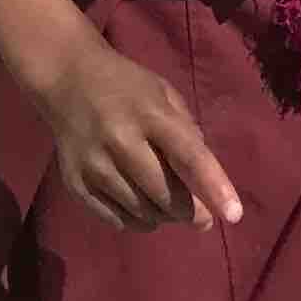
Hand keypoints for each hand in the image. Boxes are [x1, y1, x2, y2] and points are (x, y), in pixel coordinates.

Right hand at [32, 36, 241, 231]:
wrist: (67, 79)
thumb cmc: (126, 86)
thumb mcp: (163, 94)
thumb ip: (188, 134)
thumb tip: (207, 185)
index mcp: (149, 112)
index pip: (188, 155)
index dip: (214, 186)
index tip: (234, 214)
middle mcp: (119, 140)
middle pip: (165, 195)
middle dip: (191, 212)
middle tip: (201, 214)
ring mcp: (94, 165)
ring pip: (143, 213)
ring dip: (164, 215)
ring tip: (166, 201)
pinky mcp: (75, 184)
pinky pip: (117, 221)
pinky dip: (137, 220)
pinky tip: (140, 202)